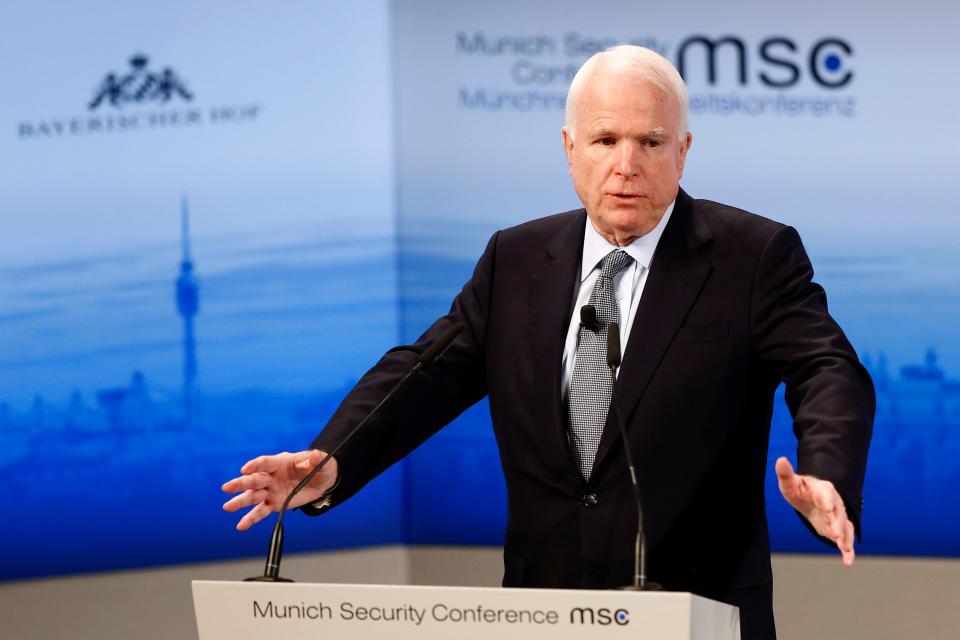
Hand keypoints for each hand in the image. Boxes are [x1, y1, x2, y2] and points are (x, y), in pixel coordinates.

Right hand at [221, 450, 338, 530]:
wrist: (321, 481)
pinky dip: (251, 519)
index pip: (264, 463)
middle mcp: (271, 476)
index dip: (255, 465)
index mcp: (279, 463)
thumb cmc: (318, 467)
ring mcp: (270, 491)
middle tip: (227, 488)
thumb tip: (313, 457)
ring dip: (240, 502)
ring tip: (228, 507)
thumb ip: (316, 459)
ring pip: (253, 496)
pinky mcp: (274, 504)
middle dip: (241, 484)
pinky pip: (260, 512)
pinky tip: (241, 526)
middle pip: (254, 480)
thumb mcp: (321, 461)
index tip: (245, 470)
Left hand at [775, 456, 854, 565]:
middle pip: (837, 513)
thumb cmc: (800, 490)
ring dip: (846, 537)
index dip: (827, 500)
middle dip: (837, 522)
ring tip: (845, 548)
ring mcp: (838, 517)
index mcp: (822, 490)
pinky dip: (848, 550)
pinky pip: (845, 539)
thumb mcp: (790, 482)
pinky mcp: (838, 529)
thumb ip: (785, 473)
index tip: (828, 508)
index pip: (826, 494)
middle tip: (836, 533)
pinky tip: (848, 561)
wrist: (812, 498)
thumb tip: (780, 459)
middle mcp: (834, 503)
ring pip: (845, 527)